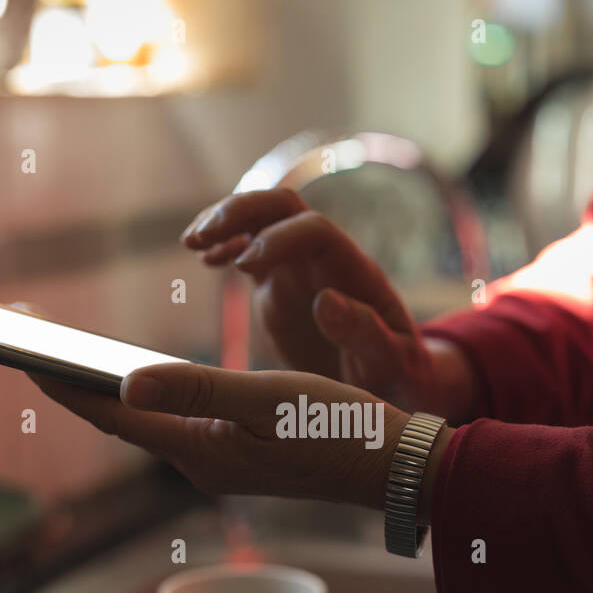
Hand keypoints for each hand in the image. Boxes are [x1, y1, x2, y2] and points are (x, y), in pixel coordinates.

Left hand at [31, 364, 410, 508]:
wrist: (392, 466)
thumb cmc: (338, 428)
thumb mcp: (268, 398)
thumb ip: (196, 388)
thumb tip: (123, 385)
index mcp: (198, 449)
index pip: (111, 415)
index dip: (62, 383)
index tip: (20, 351)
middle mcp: (199, 461)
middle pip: (118, 422)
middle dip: (72, 384)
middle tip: (29, 345)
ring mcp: (218, 460)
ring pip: (144, 424)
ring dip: (104, 392)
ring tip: (67, 357)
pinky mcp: (238, 453)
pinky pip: (173, 424)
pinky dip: (144, 398)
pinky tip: (137, 378)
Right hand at [181, 189, 470, 417]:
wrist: (396, 386)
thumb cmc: (402, 377)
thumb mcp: (393, 364)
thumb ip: (366, 333)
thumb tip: (326, 299)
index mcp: (356, 274)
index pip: (316, 230)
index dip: (279, 238)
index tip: (245, 265)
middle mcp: (326, 262)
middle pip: (283, 207)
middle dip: (240, 211)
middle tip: (200, 238)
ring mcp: (302, 270)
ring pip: (262, 221)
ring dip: (225, 221)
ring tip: (191, 243)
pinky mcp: (282, 287)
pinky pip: (250, 250)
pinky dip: (225, 247)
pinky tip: (203, 261)